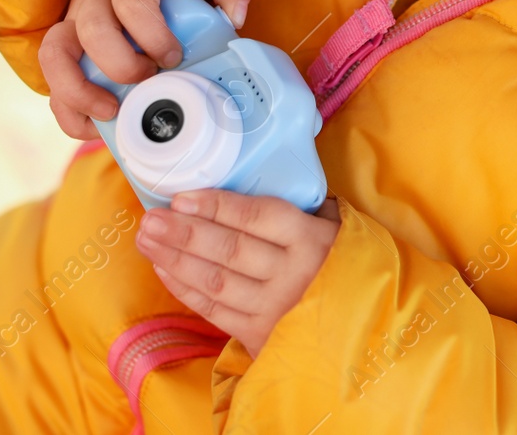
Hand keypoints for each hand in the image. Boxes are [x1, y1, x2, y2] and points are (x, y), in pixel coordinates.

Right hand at [37, 0, 259, 139]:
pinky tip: (96, 126)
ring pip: (54, 54)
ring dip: (77, 90)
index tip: (174, 56)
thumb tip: (235, 18)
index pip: (133, 2)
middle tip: (149, 79)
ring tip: (111, 112)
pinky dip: (67, 108)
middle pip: (91, 30)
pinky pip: (51, 78)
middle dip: (120, 64)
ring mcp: (74, 20)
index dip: (152, 35)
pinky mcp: (66, 45)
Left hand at [135, 189, 342, 357]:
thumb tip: (261, 181)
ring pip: (215, 281)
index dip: (218, 206)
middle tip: (151, 218)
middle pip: (229, 250)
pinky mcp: (260, 336)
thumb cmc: (348, 267)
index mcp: (313, 241)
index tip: (182, 196)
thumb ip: (305, 209)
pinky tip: (165, 268)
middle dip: (184, 232)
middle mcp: (293, 275)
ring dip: (176, 258)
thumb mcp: (338, 229)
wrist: (369, 333)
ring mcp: (275, 309)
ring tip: (147, 238)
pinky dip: (185, 289)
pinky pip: (214, 310)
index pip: (258, 218)